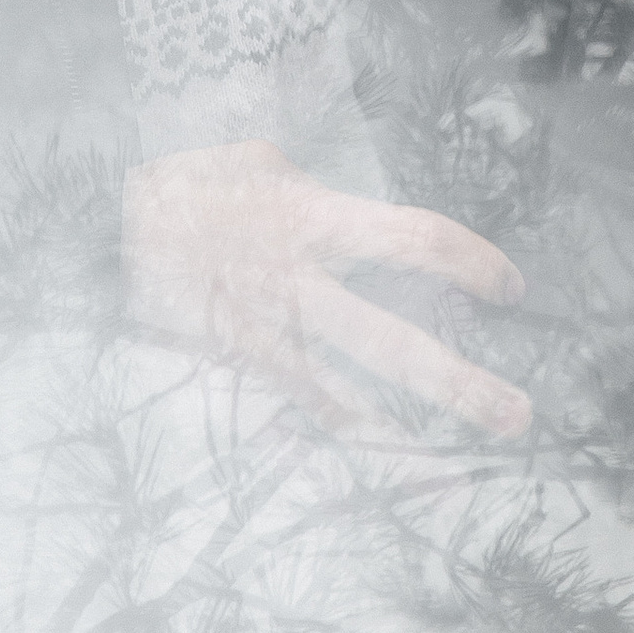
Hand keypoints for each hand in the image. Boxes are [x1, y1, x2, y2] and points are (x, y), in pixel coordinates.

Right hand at [123, 139, 531, 439]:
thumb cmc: (207, 172)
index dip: (472, 262)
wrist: (115, 206)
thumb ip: (333, 194)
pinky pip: (293, 404)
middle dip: (459, 385)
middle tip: (517, 416)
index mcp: (313, 217)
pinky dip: (336, 432)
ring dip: (402, 439)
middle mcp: (294, 281)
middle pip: (392, 342)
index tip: (511, 288)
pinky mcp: (234, 359)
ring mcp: (263, 331)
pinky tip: (379, 461)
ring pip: (342, 396)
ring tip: (456, 476)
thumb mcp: (274, 156)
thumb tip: (383, 201)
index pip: (414, 239)